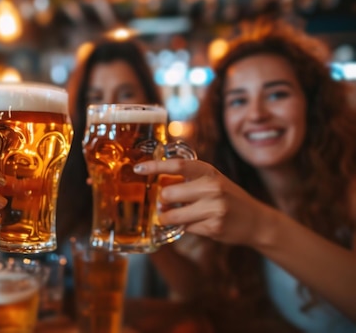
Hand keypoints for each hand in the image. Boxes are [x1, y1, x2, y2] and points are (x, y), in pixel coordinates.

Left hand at [133, 159, 275, 246]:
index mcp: (209, 171)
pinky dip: (184, 227)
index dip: (154, 167)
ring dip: (167, 217)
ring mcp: (214, 208)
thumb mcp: (212, 179)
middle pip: (168, 193)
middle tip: (164, 202)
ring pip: (173, 215)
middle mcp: (212, 187)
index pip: (176, 166)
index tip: (138, 169)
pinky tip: (195, 223)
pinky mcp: (213, 227)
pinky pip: (184, 228)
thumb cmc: (228, 197)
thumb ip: (188, 178)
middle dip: (162, 200)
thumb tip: (156, 181)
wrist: (255, 220)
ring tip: (170, 215)